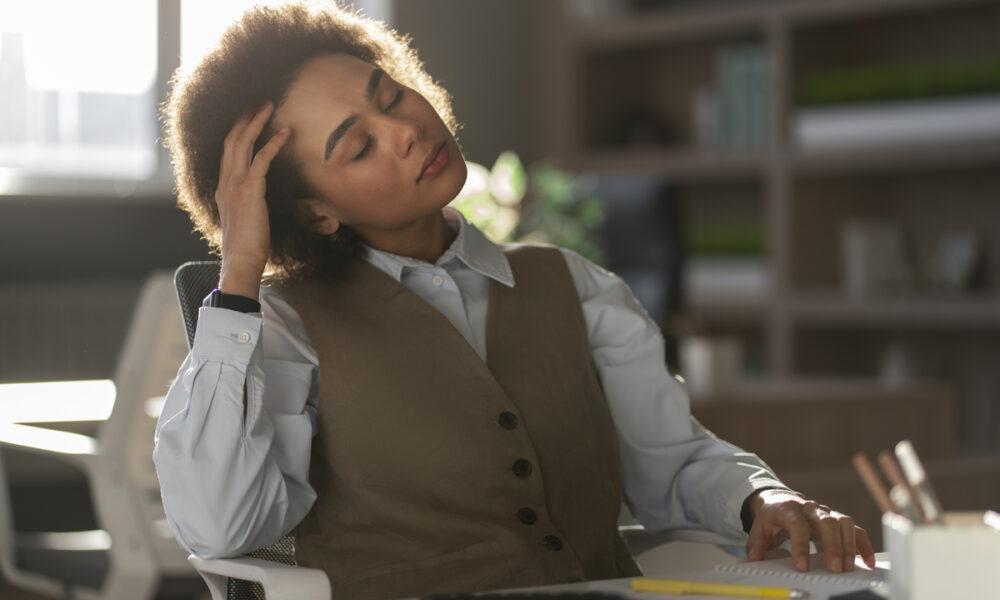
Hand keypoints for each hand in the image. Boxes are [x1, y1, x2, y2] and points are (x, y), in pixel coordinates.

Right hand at [215, 102, 290, 298]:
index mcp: (223, 188)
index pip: (227, 152)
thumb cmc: (247, 246)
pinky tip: (286, 133)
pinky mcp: (251, 190)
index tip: (246, 117)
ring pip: (243, 143)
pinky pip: (262, 159)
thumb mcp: (244, 220)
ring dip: (256, 121)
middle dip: (243, 118)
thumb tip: (255, 202)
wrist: (241, 260)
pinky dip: (274, 143)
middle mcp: (226, 182)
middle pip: (231, 140)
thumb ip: (247, 205)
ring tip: (268, 105)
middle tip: (256, 101)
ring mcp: (235, 185)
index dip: (236, 132)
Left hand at [745, 489, 875, 572]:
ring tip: (847, 567)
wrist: (780, 500)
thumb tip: (754, 558)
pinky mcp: (837, 519)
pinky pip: (854, 529)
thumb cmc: (772, 516)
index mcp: (789, 509)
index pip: (797, 525)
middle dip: (832, 545)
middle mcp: (810, 508)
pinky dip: (863, 544)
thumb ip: (756, 543)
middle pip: (826, 521)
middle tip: (834, 568)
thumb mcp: (759, 527)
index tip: (802, 566)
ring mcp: (826, 512)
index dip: (800, 545)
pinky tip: (866, 561)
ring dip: (848, 545)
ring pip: (843, 522)